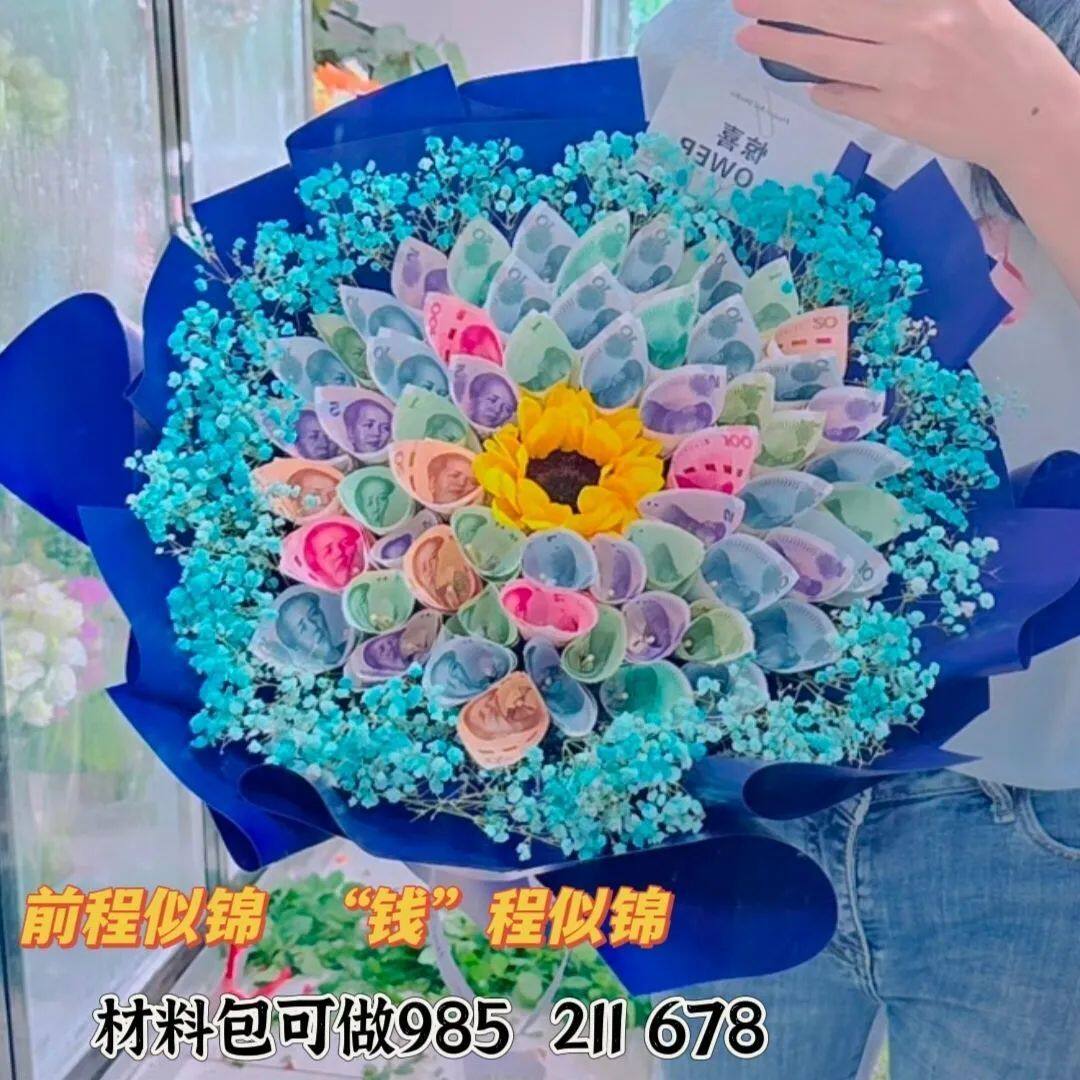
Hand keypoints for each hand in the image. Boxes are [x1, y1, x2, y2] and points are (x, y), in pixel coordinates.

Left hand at [731, 0, 1079, 173]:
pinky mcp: (897, 116)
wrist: (1030, 120)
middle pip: (833, 13)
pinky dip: (825, 90)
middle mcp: (920, 30)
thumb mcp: (975, 3)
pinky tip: (812, 85)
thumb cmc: (1004, 57)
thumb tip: (861, 5)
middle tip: (742, 2)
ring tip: (749, 37)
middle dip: (781, 5)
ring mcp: (905, 76)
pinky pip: (846, 98)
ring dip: (782, 47)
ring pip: (828, 57)